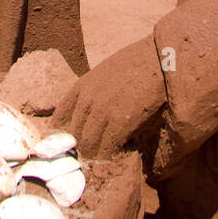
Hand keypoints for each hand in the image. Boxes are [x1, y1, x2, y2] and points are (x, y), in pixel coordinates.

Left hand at [50, 36, 167, 158]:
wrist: (157, 58)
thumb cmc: (133, 64)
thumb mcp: (102, 73)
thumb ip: (90, 92)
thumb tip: (85, 117)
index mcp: (81, 86)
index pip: (59, 117)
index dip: (63, 133)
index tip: (70, 142)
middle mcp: (87, 99)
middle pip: (73, 135)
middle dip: (78, 147)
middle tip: (87, 157)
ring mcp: (102, 110)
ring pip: (87, 144)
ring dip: (93, 155)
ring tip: (101, 160)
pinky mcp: (121, 121)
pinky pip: (106, 148)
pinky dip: (109, 155)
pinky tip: (115, 154)